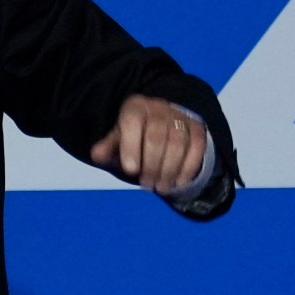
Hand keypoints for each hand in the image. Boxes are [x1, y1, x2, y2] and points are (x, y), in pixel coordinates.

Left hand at [88, 93, 210, 200]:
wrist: (165, 122)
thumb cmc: (136, 135)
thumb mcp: (119, 138)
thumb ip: (108, 147)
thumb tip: (96, 155)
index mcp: (136, 107)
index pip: (132, 122)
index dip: (131, 146)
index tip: (130, 170)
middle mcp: (160, 108)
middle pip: (157, 136)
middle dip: (151, 165)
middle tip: (146, 184)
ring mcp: (180, 117)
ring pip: (178, 143)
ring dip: (169, 169)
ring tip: (160, 187)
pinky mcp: (197, 128)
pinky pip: (196, 147)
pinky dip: (187, 168)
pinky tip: (178, 183)